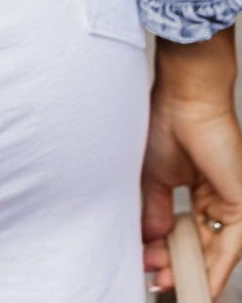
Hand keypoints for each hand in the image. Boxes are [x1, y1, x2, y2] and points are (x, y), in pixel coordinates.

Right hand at [142, 27, 241, 296]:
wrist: (185, 97)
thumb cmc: (167, 120)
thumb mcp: (152, 177)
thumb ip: (155, 212)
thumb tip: (151, 241)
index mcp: (195, 186)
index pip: (184, 230)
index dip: (165, 250)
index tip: (148, 264)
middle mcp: (214, 195)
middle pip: (200, 243)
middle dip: (178, 265)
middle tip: (158, 278)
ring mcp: (229, 199)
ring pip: (215, 249)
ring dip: (194, 271)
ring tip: (173, 285)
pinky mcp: (239, 201)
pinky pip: (231, 245)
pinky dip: (217, 268)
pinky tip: (204, 284)